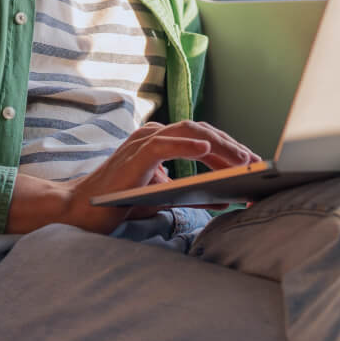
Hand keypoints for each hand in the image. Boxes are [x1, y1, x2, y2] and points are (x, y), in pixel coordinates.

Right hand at [6, 121, 259, 235]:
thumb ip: (191, 192)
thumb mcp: (163, 197)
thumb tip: (228, 198)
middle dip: (233, 146)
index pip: (203, 136)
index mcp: (160, 142)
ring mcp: (143, 141)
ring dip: (220, 145)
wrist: (81, 210)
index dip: (230, 147)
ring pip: (189, 132)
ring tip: (243, 160)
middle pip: (202, 130)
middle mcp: (153, 135)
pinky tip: (207, 150)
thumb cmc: (119, 203)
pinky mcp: (135, 154)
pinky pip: (165, 143)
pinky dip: (187, 145)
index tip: (255, 162)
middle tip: (258, 163)